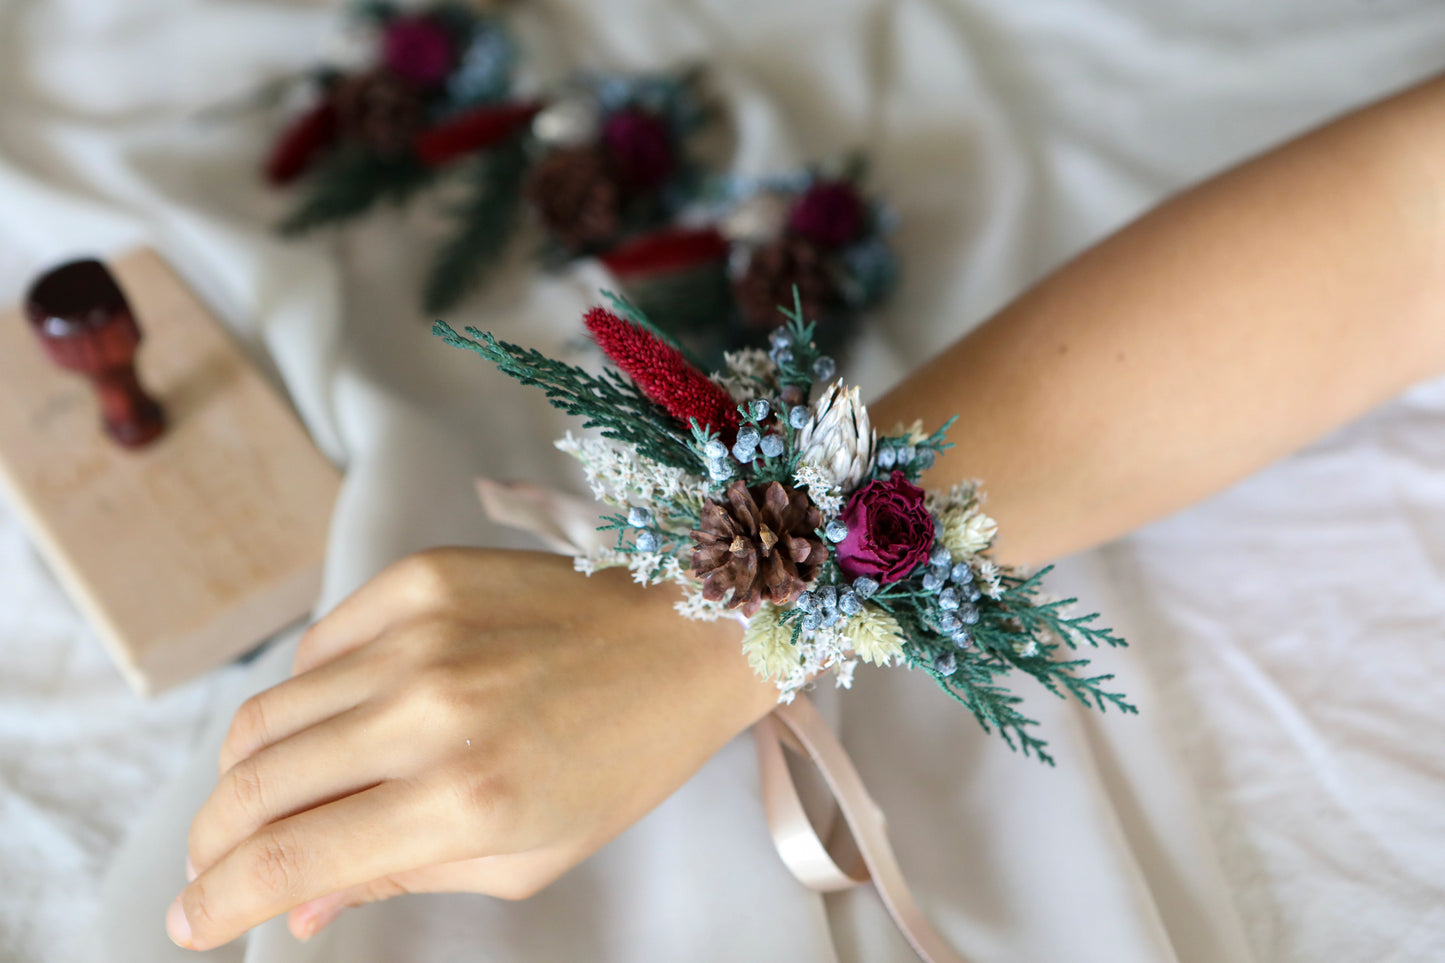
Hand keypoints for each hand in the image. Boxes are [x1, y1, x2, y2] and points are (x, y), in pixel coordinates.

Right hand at [167, 548, 773, 949]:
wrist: (684, 639)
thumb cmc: (620, 762)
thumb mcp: (524, 855)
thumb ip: (401, 876)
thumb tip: (298, 908)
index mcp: (461, 799)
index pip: (288, 860)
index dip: (218, 902)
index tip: (192, 921)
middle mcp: (428, 712)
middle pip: (254, 784)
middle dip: (212, 841)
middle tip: (215, 863)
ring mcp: (419, 634)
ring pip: (269, 712)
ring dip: (246, 771)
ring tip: (264, 799)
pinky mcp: (421, 578)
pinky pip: (320, 647)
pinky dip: (307, 695)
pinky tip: (333, 721)